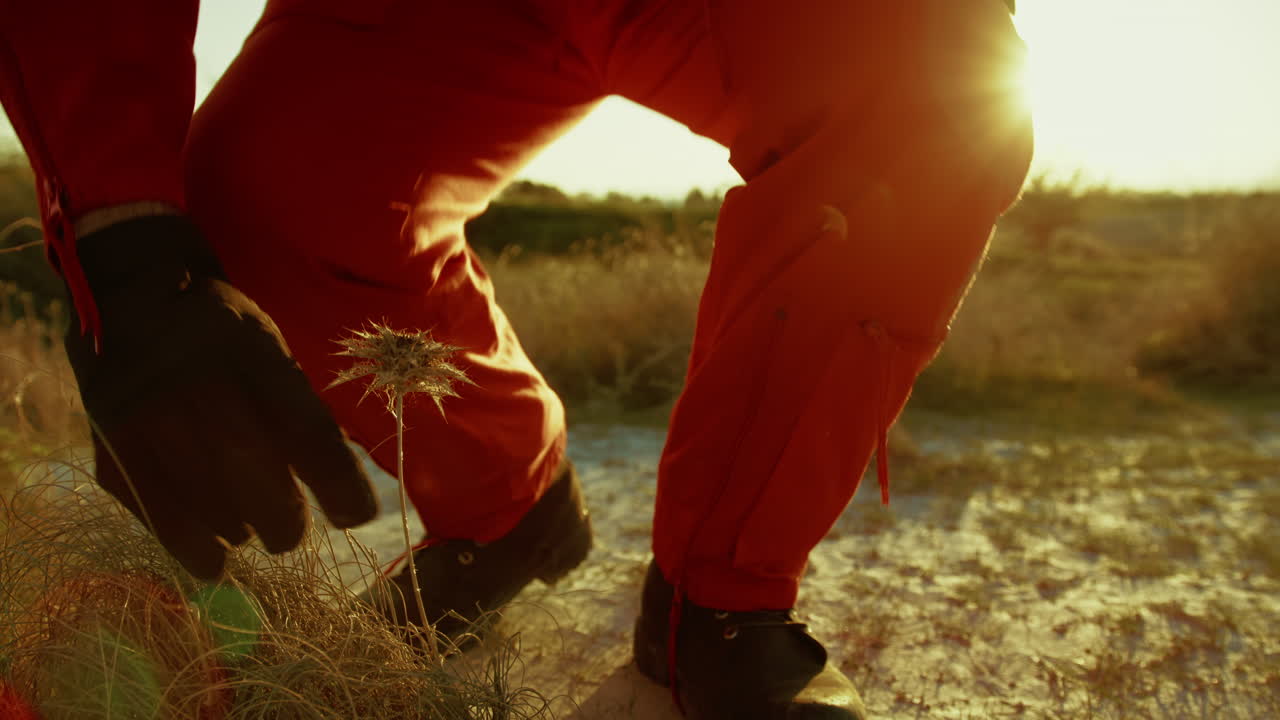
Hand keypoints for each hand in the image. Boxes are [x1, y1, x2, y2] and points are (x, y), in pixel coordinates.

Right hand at [62, 215, 377, 578]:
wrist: (131, 296)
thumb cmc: (220, 331)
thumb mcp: (270, 350)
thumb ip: (297, 412)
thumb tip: (338, 486)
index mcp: (253, 356)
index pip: (307, 431)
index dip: (338, 483)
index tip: (357, 516)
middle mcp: (202, 387)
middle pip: (256, 477)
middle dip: (284, 521)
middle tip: (290, 533)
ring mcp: (151, 418)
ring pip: (210, 505)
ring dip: (240, 530)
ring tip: (248, 528)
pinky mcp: (114, 443)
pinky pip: (158, 513)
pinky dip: (191, 547)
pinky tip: (212, 561)